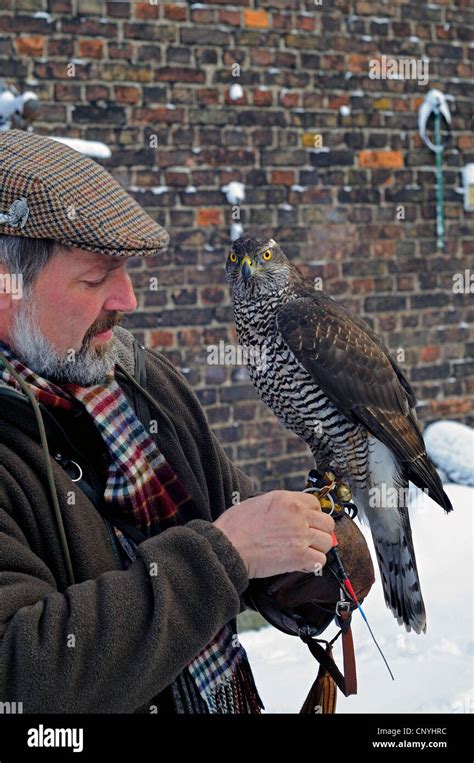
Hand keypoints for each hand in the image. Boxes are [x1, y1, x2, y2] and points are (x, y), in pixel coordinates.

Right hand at [213, 490, 334, 578]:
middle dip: (320, 532)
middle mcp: (297, 515)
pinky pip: (320, 560)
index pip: (316, 504)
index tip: (308, 523)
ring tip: (304, 552)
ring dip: (317, 548)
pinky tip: (301, 563)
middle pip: (327, 523)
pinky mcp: (299, 556)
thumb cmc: (235, 527)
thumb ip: (280, 505)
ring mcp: (300, 535)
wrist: (227, 546)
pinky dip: (312, 564)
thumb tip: (291, 512)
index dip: (313, 515)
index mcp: (286, 499)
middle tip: (309, 539)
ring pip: (327, 542)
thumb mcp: (258, 502)